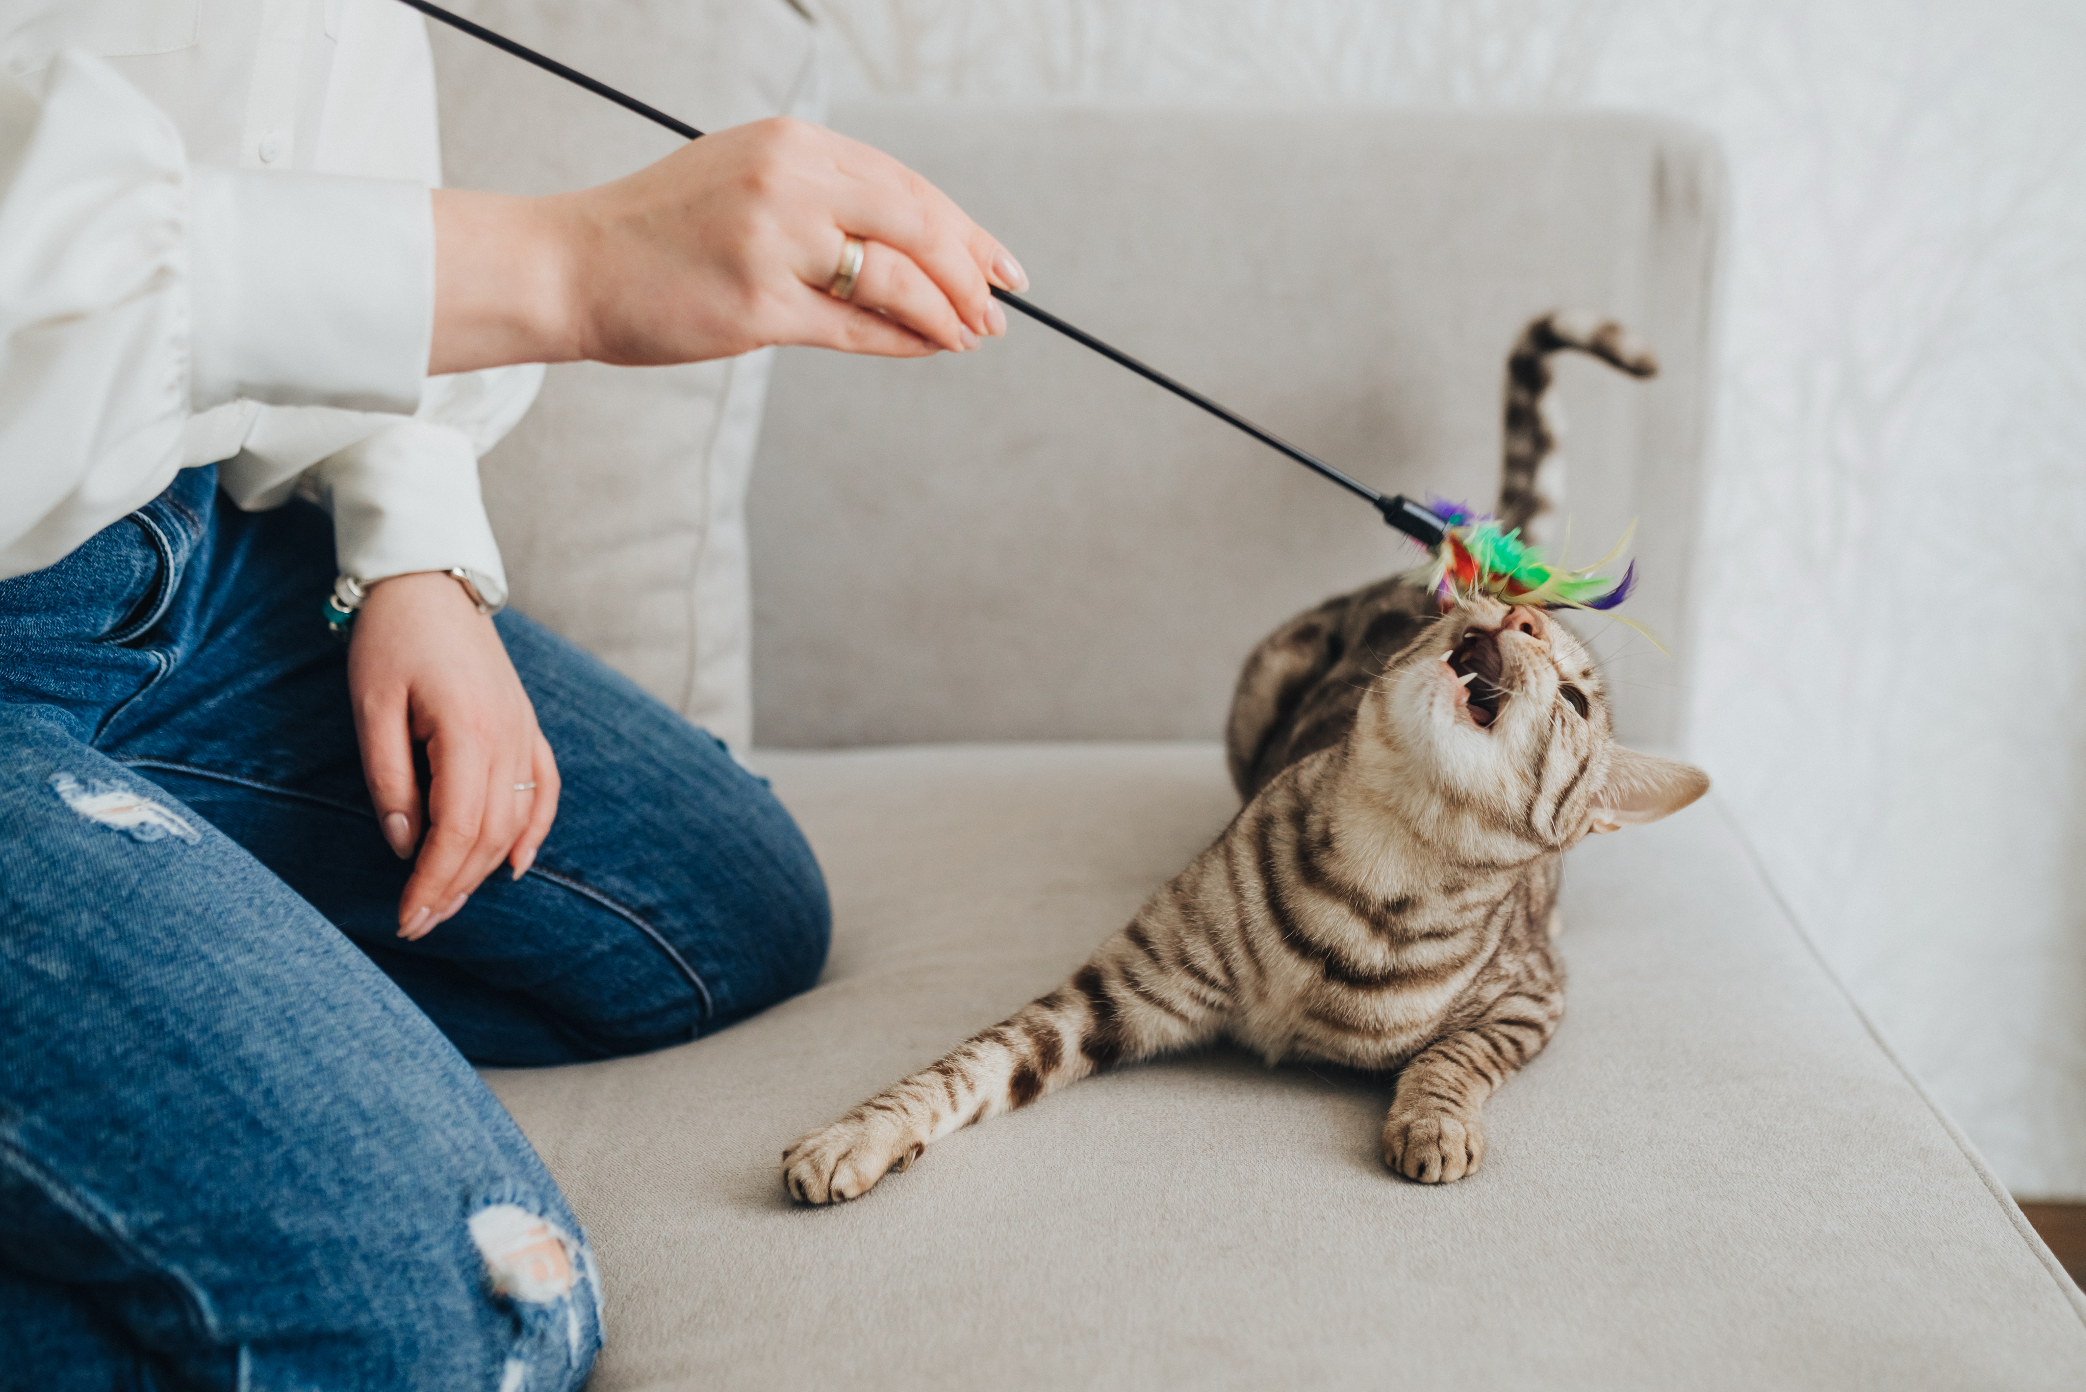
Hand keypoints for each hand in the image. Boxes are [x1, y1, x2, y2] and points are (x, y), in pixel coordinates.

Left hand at [347, 572, 559, 939]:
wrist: (430, 581)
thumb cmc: (392, 639)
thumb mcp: (371, 708)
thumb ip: (390, 780)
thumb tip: (405, 845)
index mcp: (470, 734)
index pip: (457, 831)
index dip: (433, 882)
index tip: (407, 918)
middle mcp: (509, 739)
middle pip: (490, 836)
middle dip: (455, 888)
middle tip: (418, 923)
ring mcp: (525, 733)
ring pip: (516, 822)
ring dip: (484, 870)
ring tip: (450, 903)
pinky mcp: (526, 726)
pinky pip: (544, 791)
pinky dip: (534, 833)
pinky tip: (516, 867)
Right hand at [428, 117, 1027, 374]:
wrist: (572, 264)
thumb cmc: (663, 233)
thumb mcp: (748, 185)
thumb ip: (825, 204)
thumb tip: (916, 251)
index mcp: (791, 144)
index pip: (906, 186)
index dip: (964, 230)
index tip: (1002, 265)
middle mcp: (788, 181)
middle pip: (916, 224)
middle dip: (970, 272)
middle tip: (1000, 308)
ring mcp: (773, 242)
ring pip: (894, 277)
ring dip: (945, 312)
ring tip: (971, 335)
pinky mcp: (757, 304)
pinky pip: (855, 325)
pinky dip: (903, 339)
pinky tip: (930, 348)